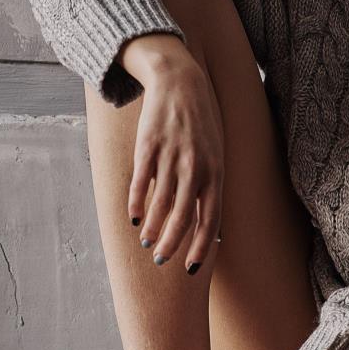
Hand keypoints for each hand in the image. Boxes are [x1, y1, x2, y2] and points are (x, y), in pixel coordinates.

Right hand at [122, 36, 224, 267]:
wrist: (180, 82)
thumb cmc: (201, 122)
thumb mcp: (216, 151)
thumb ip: (211, 184)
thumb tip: (210, 221)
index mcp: (216, 171)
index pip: (211, 218)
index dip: (201, 247)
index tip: (190, 268)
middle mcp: (195, 167)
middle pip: (183, 217)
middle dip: (171, 243)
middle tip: (161, 259)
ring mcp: (171, 157)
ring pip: (160, 204)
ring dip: (152, 228)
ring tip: (146, 241)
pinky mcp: (148, 147)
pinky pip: (141, 183)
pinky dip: (136, 204)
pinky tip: (133, 218)